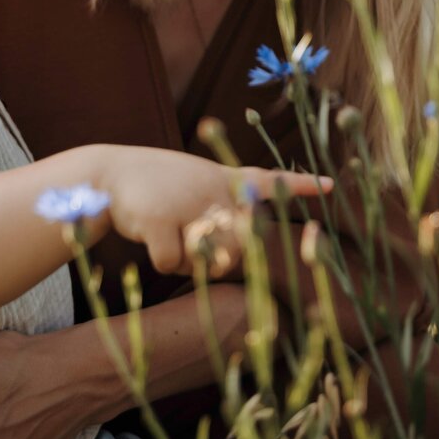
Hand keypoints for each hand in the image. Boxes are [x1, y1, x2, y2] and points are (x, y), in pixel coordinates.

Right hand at [96, 151, 330, 274]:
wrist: (107, 174)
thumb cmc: (157, 186)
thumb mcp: (195, 186)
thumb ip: (221, 213)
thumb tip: (237, 259)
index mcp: (222, 180)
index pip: (269, 181)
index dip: (300, 186)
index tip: (330, 186)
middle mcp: (211, 189)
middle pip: (237, 244)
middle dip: (216, 253)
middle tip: (190, 234)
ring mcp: (186, 203)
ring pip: (205, 260)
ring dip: (186, 258)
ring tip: (167, 230)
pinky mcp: (160, 220)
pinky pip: (172, 264)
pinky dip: (161, 260)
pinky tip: (147, 233)